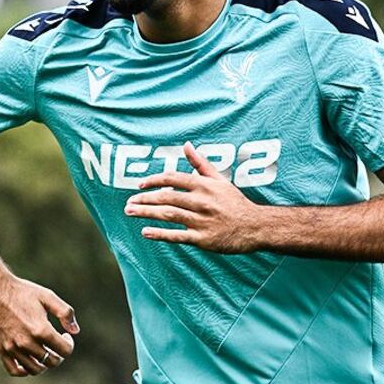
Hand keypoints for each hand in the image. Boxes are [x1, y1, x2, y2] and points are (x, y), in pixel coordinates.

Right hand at [0, 273, 78, 376]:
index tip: (65, 336)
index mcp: (41, 329)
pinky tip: (28, 361)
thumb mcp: (47, 296)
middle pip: (51, 362)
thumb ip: (65, 313)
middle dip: (58, 355)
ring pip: (34, 369)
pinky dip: (24, 371)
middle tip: (55, 344)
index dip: (69, 344)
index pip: (65, 351)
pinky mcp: (1, 349)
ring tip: (43, 352)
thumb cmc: (22, 292)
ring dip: (43, 364)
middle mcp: (26, 342)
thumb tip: (75, 331)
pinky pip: (14, 370)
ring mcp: (12, 348)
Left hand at [125, 141, 265, 252]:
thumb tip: (186, 144)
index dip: (153, 180)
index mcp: (204, 185)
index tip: (140, 184)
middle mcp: (201, 201)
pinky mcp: (203, 239)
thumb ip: (200, 163)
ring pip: (168, 215)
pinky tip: (145, 232)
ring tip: (130, 212)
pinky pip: (177, 236)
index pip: (172, 178)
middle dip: (144, 198)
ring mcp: (201, 220)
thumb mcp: (219, 179)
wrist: (255, 226)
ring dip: (146, 213)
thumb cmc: (234, 202)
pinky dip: (160, 234)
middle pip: (166, 197)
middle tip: (128, 202)